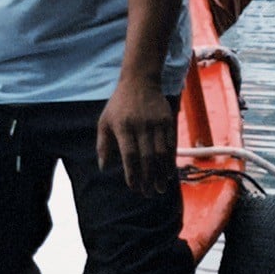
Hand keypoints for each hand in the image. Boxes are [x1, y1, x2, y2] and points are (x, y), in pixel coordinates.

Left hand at [97, 79, 176, 199]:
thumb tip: (104, 168)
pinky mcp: (167, 120)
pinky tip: (169, 172)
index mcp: (122, 127)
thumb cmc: (118, 105)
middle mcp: (140, 126)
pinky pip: (171, 144)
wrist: (140, 80)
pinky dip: (171, 160)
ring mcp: (156, 123)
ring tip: (161, 187)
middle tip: (149, 193)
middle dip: (148, 178)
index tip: (134, 187)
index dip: (132, 173)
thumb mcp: (104, 122)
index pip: (129, 155)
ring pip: (162, 152)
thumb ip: (103, 145)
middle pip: (147, 157)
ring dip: (162, 172)